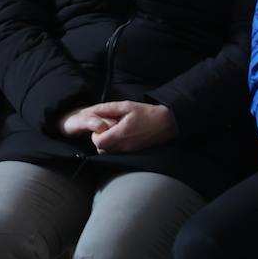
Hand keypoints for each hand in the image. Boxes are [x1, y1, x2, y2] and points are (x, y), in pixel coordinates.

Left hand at [59, 101, 176, 152]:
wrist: (166, 123)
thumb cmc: (146, 113)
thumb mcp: (126, 106)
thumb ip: (107, 109)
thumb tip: (91, 110)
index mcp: (121, 134)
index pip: (98, 142)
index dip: (95, 134)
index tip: (101, 125)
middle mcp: (124, 146)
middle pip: (101, 149)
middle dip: (100, 138)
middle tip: (107, 127)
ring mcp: (128, 151)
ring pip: (108, 152)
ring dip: (107, 142)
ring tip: (114, 130)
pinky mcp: (132, 152)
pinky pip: (117, 152)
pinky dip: (115, 145)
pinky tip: (121, 135)